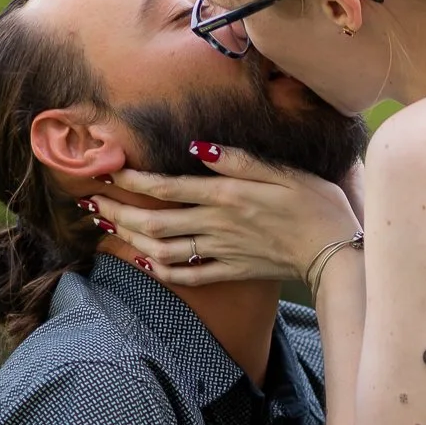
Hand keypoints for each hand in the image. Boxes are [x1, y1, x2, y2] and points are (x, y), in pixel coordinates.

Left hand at [87, 146, 359, 286]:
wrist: (334, 251)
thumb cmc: (314, 203)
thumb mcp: (280, 170)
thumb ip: (238, 161)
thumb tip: (198, 148)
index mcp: (226, 195)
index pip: (167, 187)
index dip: (132, 180)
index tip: (106, 170)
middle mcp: (217, 225)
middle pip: (154, 222)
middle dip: (118, 211)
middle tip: (90, 203)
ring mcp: (222, 252)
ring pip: (164, 250)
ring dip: (131, 240)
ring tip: (110, 228)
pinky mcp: (233, 271)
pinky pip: (190, 276)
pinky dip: (164, 271)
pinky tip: (148, 264)